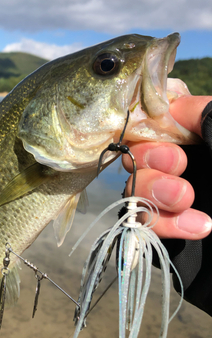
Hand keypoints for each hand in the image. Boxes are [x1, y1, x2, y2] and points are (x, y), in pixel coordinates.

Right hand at [122, 95, 211, 239]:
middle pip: (134, 156)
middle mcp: (178, 166)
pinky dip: (166, 226)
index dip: (146, 128)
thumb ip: (205, 113)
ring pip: (133, 190)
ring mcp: (170, 199)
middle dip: (149, 159)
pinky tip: (200, 225)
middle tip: (179, 165)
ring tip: (186, 199)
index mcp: (193, 137)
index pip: (150, 124)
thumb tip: (171, 106)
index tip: (165, 135)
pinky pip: (145, 226)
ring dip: (153, 192)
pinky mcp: (169, 230)